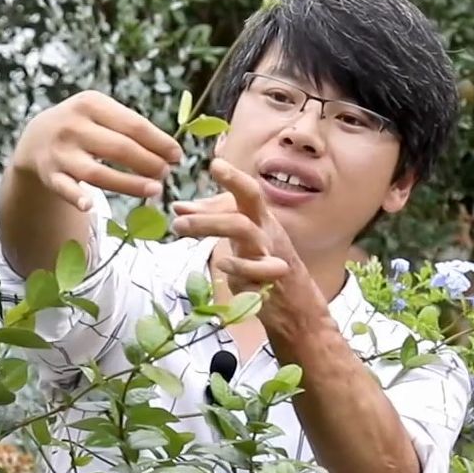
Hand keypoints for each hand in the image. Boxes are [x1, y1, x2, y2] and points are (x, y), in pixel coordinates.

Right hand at [11, 91, 183, 211]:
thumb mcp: (101, 112)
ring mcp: (60, 152)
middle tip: (166, 174)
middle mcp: (73, 126)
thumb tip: (170, 152)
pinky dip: (76, 197)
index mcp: (91, 104)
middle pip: (119, 148)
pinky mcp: (50, 175)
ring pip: (97, 173)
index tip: (177, 156)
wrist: (37, 137)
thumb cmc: (84, 125)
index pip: (133, 125)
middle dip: (148, 163)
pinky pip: (65, 188)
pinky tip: (90, 206)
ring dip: (129, 184)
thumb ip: (130, 127)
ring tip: (155, 190)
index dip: (159, 142)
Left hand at [171, 160, 328, 339]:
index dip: (234, 177)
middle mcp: (267, 232)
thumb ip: (211, 220)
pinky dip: (238, 266)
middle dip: (209, 208)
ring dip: (211, 225)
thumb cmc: (263, 265)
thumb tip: (178, 208)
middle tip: (176, 217)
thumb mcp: (239, 239)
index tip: (215, 165)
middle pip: (243, 208)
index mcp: (260, 219)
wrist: (296, 307)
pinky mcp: (271, 281)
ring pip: (244, 230)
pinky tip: (221, 264)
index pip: (250, 192)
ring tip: (181, 229)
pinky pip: (256, 269)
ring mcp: (270, 255)